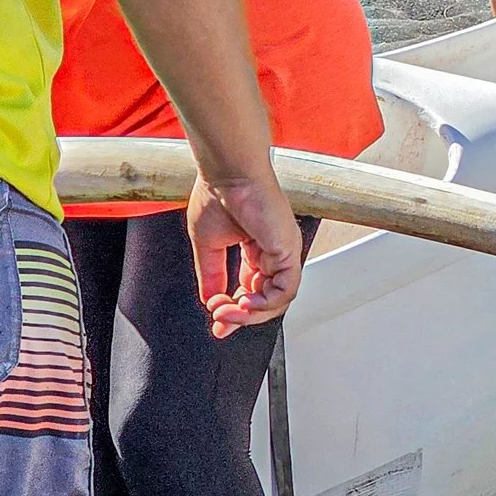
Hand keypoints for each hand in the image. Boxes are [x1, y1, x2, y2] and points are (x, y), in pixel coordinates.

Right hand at [187, 174, 304, 333]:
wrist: (227, 173)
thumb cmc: (217, 195)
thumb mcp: (208, 245)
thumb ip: (211, 275)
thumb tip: (209, 301)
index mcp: (256, 247)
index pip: (251, 288)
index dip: (235, 309)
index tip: (218, 322)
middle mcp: (273, 250)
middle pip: (266, 298)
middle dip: (241, 316)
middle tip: (220, 322)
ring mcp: (283, 250)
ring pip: (277, 299)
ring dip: (250, 313)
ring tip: (226, 311)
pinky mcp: (288, 248)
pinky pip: (286, 289)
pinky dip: (266, 303)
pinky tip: (245, 302)